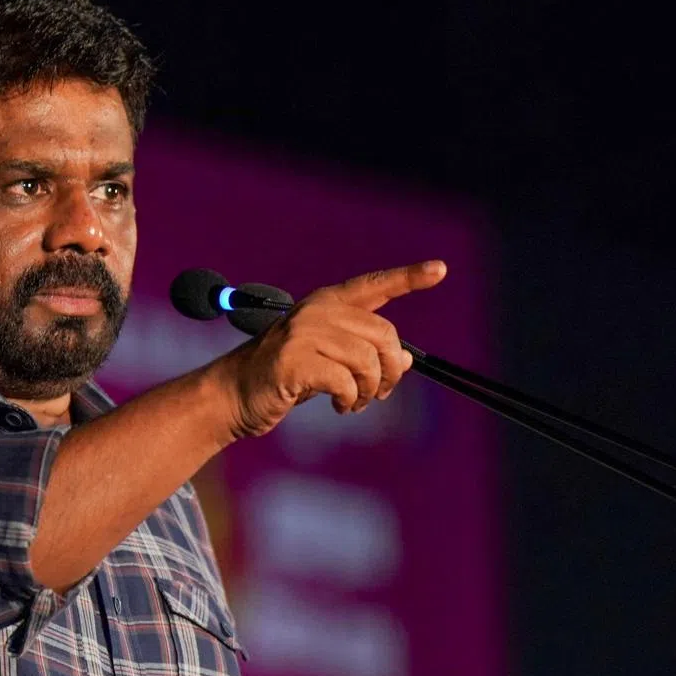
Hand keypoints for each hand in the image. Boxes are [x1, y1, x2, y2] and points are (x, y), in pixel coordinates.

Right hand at [219, 260, 446, 438]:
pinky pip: (346, 381)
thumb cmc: (284, 376)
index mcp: (326, 303)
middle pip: (383, 334)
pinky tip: (341, 406)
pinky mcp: (293, 360)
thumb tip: (406, 358)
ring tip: (356, 402)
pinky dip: (351, 400)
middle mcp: (317, 311)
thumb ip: (365, 353)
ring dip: (370, 390)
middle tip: (380, 393)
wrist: (234, 393)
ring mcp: (303, 333)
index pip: (374, 285)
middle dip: (390, 370)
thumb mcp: (329, 360)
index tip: (441, 269)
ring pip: (367, 360)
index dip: (409, 277)